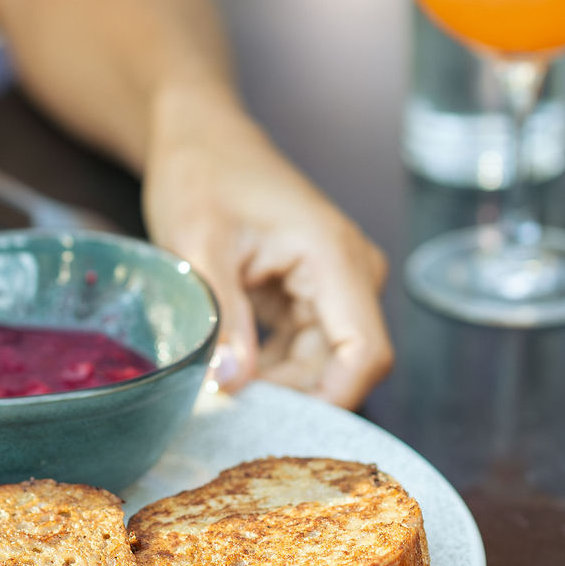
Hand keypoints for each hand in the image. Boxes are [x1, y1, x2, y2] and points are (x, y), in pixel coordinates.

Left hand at [142, 95, 390, 407]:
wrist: (200, 137)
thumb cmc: (201, 176)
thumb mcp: (201, 248)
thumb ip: (225, 321)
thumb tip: (234, 387)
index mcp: (334, 257)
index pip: (364, 353)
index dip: (332, 401)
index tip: (280, 427)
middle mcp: (350, 272)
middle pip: (342, 365)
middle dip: (294, 397)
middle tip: (231, 412)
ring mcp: (335, 283)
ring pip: (322, 362)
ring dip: (278, 383)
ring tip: (222, 388)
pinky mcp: (313, 291)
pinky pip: (305, 348)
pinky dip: (272, 366)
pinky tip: (231, 369)